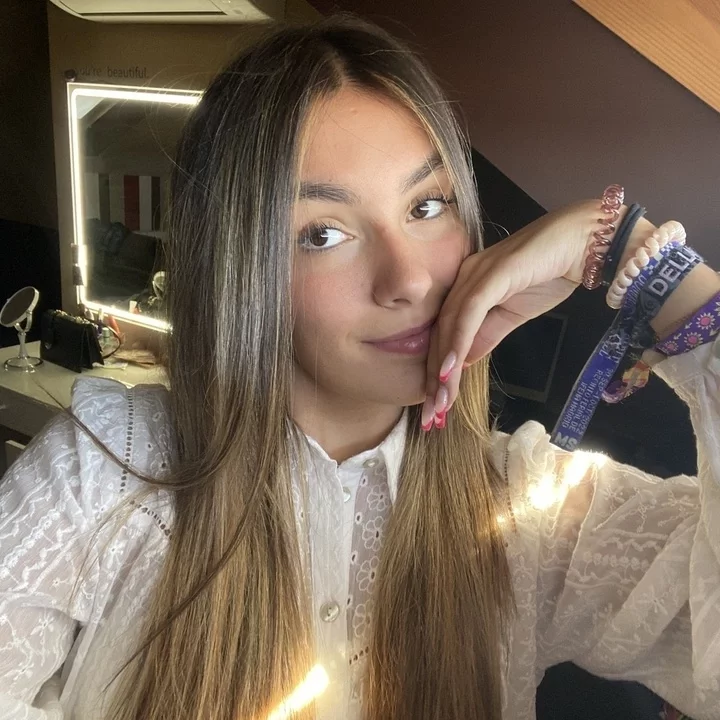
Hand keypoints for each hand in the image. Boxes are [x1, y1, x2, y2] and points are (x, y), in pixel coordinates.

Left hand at [421, 200, 641, 428]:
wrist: (585, 243)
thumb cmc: (550, 272)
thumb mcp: (513, 314)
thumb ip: (486, 335)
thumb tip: (464, 362)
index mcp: (467, 286)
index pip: (445, 334)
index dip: (437, 370)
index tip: (436, 405)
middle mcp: (464, 278)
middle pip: (441, 334)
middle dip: (434, 378)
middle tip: (432, 415)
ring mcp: (476, 273)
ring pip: (450, 327)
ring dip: (443, 368)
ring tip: (440, 401)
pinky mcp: (493, 273)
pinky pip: (469, 313)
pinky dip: (458, 342)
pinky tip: (449, 369)